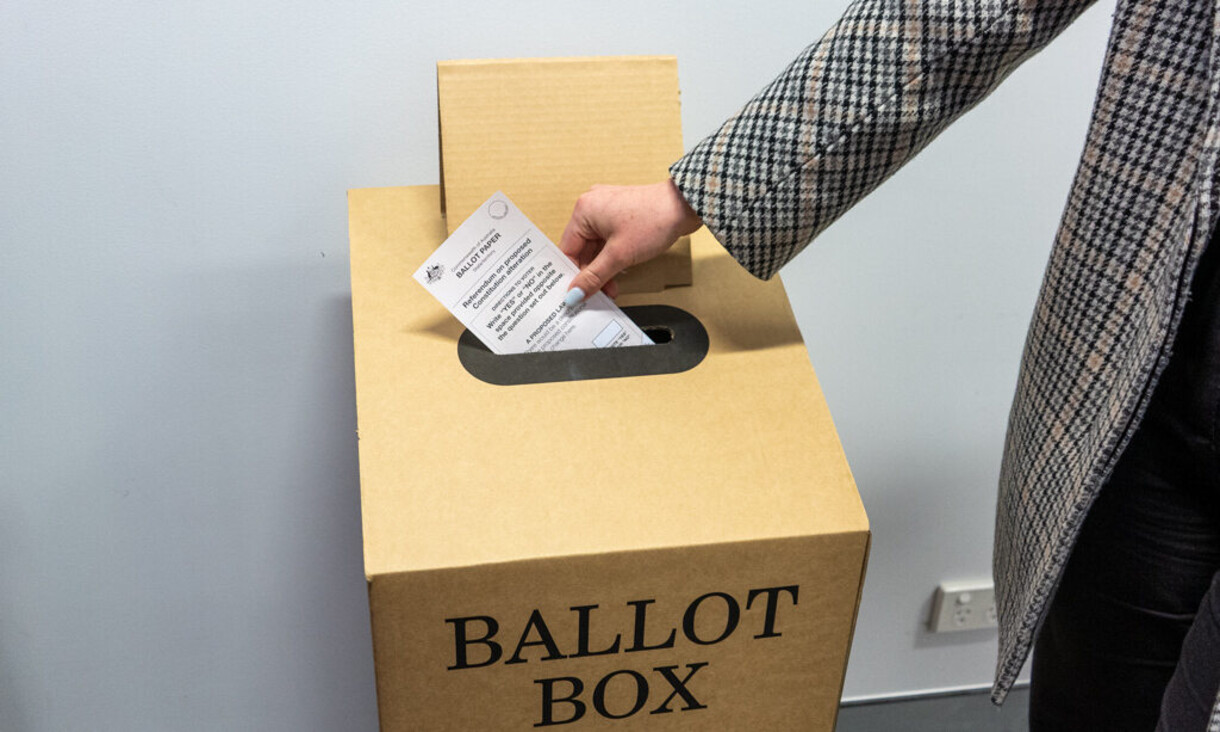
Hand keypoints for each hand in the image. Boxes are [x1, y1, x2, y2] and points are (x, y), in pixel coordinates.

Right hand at [558, 179, 701, 302]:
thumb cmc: (654, 221)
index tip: (576, 295)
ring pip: (596, 247)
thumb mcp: (619, 255)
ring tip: (611, 288)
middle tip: (598, 296)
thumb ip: (594, 277)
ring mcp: (606, 209)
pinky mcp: (620, 215)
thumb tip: (574, 294)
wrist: (685, 206)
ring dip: (603, 268)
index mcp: (584, 210)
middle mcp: (591, 206)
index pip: (568, 249)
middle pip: (582, 249)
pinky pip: (608, 240)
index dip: (572, 274)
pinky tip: (618, 273)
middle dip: (592, 274)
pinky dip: (612, 257)